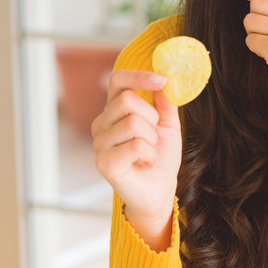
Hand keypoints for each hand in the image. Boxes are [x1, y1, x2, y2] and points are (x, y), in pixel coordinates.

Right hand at [92, 70, 180, 249]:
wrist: (158, 191)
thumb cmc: (159, 157)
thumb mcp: (167, 124)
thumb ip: (165, 101)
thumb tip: (166, 78)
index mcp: (114, 110)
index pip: (118, 80)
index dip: (139, 76)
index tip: (161, 80)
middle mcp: (102, 124)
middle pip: (128, 100)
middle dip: (151, 118)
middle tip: (153, 137)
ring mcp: (100, 143)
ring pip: (133, 123)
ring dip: (152, 139)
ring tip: (148, 152)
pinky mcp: (104, 163)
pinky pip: (135, 145)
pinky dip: (150, 154)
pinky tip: (146, 162)